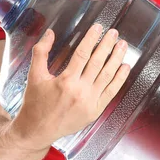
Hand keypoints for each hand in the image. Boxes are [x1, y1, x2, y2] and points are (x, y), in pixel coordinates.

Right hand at [12, 24, 129, 150]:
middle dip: (107, 45)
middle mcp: (80, 91)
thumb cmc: (34, 103)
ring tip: (122, 45)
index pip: (83, 54)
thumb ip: (41, 52)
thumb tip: (50, 33)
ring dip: (117, 59)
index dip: (92, 39)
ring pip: (107, 76)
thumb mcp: (34, 76)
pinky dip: (119, 79)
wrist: (37, 131)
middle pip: (98, 62)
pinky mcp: (95, 111)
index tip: (98, 28)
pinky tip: (125, 67)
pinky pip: (111, 92)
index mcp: (65, 81)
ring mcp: (89, 102)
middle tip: (114, 33)